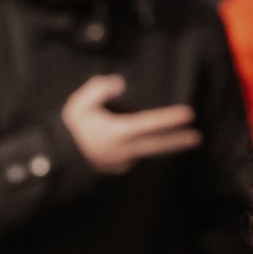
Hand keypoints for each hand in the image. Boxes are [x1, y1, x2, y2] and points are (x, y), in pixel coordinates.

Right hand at [62, 72, 201, 173]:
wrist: (56, 160)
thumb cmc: (69, 130)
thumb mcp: (80, 104)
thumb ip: (100, 89)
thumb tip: (118, 84)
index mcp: (119, 132)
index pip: (151, 123)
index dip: (170, 118)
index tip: (188, 115)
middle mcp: (125, 150)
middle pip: (157, 145)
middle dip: (178, 141)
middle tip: (196, 138)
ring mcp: (121, 162)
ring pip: (143, 150)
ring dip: (152, 143)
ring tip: (158, 136)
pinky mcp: (115, 169)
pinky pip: (129, 156)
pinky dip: (131, 149)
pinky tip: (121, 144)